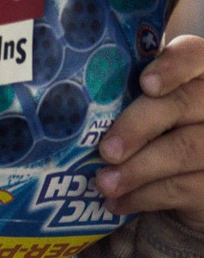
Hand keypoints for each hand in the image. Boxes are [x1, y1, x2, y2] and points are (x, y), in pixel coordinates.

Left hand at [99, 34, 203, 232]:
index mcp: (198, 73)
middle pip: (183, 103)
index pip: (194, 55)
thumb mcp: (139, 108)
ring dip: (137, 169)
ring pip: (185, 149)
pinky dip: (145, 196)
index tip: (145, 84)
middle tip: (106, 150)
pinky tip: (117, 202)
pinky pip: (184, 187)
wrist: (185, 188)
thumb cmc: (151, 133)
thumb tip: (67, 93)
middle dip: (138, 126)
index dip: (172, 66)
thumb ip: (122, 93)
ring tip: (103, 182)